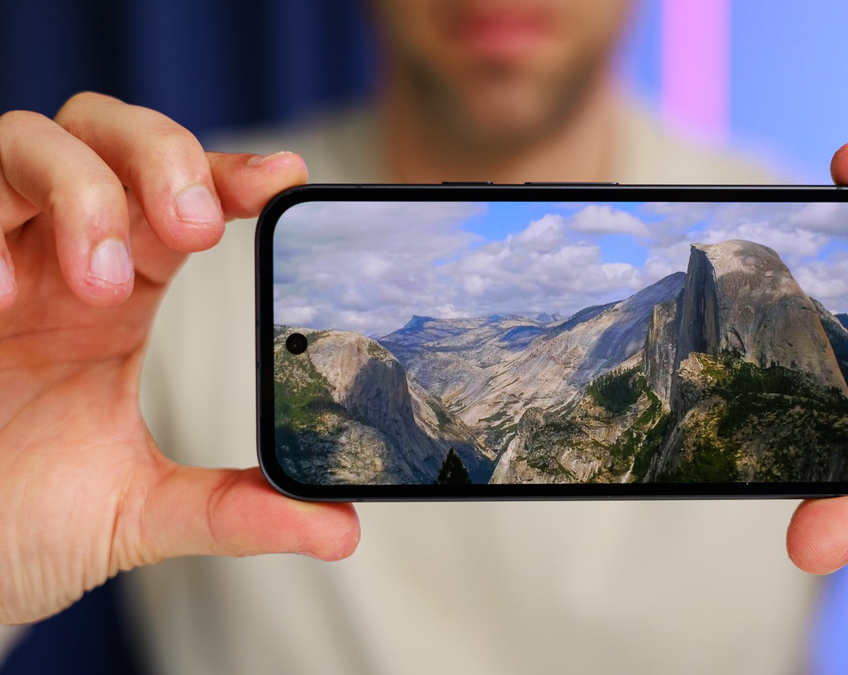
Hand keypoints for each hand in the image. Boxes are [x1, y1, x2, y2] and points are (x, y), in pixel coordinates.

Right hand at [0, 94, 358, 624]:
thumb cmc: (20, 521)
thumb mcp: (137, 516)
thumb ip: (234, 512)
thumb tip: (341, 526)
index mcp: (117, 296)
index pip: (180, 197)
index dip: (229, 172)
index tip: (283, 178)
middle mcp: (52, 261)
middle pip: (105, 131)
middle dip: (160, 155)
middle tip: (194, 227)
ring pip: (24, 141)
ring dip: (80, 191)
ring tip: (101, 280)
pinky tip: (1, 298)